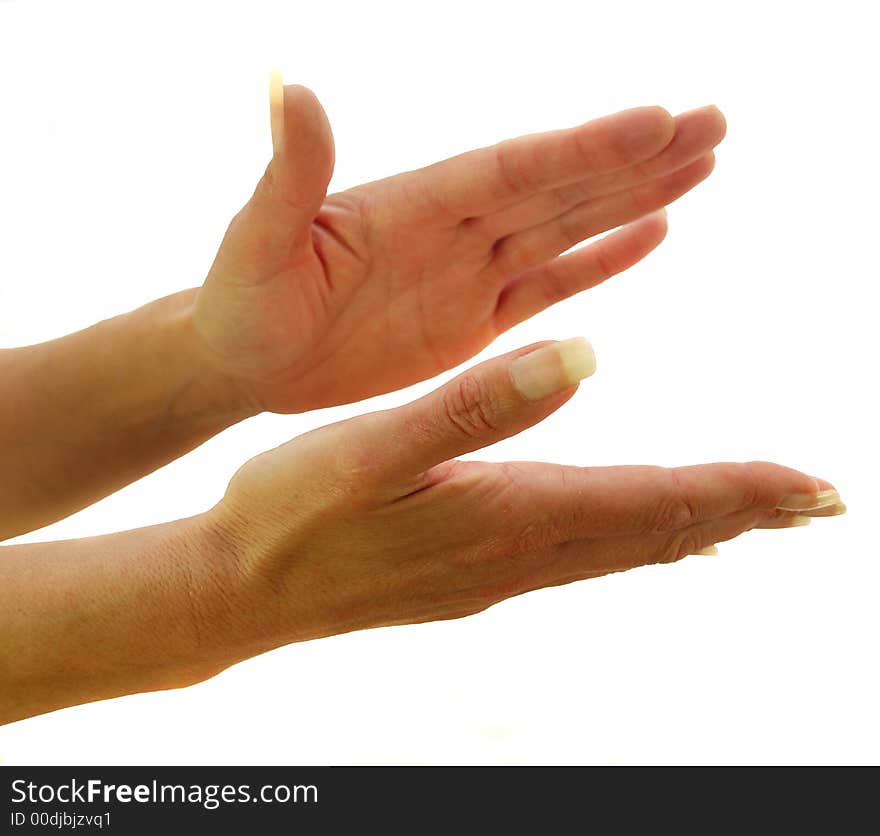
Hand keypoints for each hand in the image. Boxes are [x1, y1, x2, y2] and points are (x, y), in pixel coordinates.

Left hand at [193, 76, 725, 412]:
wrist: (249, 360)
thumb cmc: (244, 302)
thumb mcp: (258, 239)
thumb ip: (291, 173)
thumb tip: (291, 86)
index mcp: (415, 204)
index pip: (513, 168)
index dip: (583, 149)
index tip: (658, 120)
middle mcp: (456, 228)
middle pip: (561, 185)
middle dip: (639, 158)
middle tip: (715, 123)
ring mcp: (471, 273)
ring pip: (569, 228)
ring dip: (636, 197)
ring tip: (703, 163)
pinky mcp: (476, 321)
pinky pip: (550, 286)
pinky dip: (602, 261)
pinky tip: (651, 233)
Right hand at [202, 340, 840, 653]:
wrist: (243, 589)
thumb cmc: (294, 514)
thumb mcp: (373, 450)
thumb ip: (478, 408)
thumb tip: (586, 357)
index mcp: (509, 512)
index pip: (654, 503)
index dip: (739, 491)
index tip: (813, 486)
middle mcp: (520, 551)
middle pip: (658, 532)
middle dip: (741, 512)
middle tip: (817, 502)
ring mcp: (498, 571)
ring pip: (624, 548)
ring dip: (696, 527)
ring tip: (751, 516)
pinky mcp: (473, 573)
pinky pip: (580, 558)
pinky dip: (634, 541)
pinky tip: (641, 539)